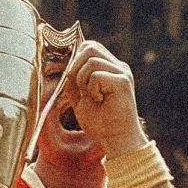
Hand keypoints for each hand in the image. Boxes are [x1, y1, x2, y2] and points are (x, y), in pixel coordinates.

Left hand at [64, 41, 147, 155]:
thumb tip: (64, 66)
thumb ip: (73, 82)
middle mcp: (118, 66)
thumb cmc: (101, 123)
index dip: (76, 60)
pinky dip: (91, 89)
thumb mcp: (80, 98)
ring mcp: (122, 72)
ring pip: (91, 61)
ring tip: (91, 96)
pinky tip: (99, 101)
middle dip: (76, 68)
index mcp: (110, 68)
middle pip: (89, 47)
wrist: (116, 139)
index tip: (74, 83)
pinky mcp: (123, 82)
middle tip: (79, 90)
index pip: (89, 47)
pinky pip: (96, 75)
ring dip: (82, 80)